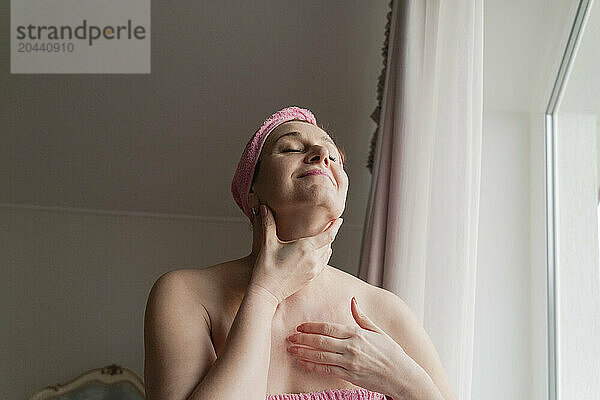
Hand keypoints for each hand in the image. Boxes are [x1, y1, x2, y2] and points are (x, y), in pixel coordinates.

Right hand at [249, 204, 342, 303]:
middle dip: (330, 234)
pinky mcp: (311, 277)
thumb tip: (264, 207)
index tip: (339, 219)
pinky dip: (324, 256)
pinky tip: (320, 253)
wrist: (267, 291)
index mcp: (305, 247)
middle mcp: (313, 258)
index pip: (328, 235)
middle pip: (328, 243)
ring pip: (327, 254)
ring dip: (327, 245)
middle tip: (330, 225)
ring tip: (325, 238)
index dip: (335, 226)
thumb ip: (268, 223)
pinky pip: (323, 263)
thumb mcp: (267, 243)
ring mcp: (313, 269)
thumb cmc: (266, 267)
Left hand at [285, 297, 413, 396]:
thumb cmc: (391, 353)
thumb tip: (353, 300)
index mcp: (357, 333)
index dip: (312, 327)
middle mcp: (352, 347)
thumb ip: (362, 317)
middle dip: (303, 339)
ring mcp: (350, 362)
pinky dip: (313, 366)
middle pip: (321, 341)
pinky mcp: (349, 375)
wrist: (402, 376)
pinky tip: (303, 363)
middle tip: (289, 337)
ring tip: (291, 350)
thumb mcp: (378, 331)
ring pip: (321, 356)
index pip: (329, 328)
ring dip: (303, 352)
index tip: (300, 326)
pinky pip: (327, 370)